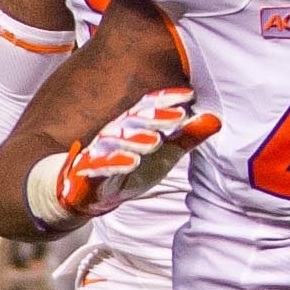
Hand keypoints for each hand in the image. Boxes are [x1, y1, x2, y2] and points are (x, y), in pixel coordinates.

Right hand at [26, 89, 218, 228]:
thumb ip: (185, 139)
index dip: (165, 102)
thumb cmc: (121, 172)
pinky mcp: (83, 176)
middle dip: (154, 119)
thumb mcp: (160, 157)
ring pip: (114, 143)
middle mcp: (111, 137)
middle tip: (176, 116)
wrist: (73, 194)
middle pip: (132, 122)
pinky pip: (98, 169)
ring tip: (154, 140)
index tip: (186, 96)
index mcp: (129, 128)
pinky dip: (114, 165)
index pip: (146, 109)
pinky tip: (130, 163)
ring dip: (134, 140)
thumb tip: (216, 119)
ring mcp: (95, 155)